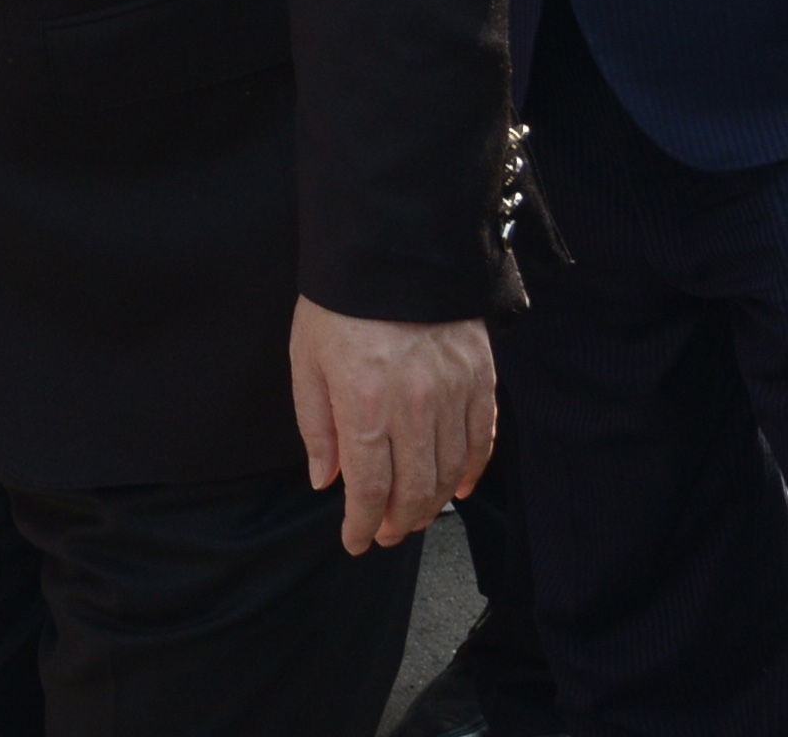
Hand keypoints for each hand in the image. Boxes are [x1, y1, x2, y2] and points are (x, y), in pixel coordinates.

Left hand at [288, 299, 494, 554]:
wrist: (391, 247)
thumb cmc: (338, 303)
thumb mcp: (306, 360)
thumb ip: (317, 425)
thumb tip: (327, 480)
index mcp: (365, 402)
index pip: (369, 486)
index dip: (362, 523)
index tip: (355, 540)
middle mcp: (414, 405)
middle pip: (415, 488)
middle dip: (398, 522)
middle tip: (385, 534)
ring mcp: (453, 392)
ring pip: (450, 472)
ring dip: (432, 504)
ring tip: (414, 517)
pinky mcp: (480, 378)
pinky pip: (481, 440)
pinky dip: (472, 471)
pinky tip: (458, 489)